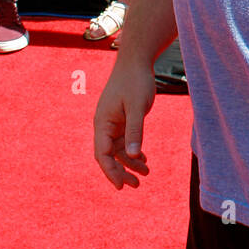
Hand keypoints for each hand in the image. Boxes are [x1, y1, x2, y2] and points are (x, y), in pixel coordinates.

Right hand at [94, 56, 154, 189]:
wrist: (136, 61)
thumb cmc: (136, 81)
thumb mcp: (138, 107)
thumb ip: (135, 130)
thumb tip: (131, 155)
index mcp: (102, 123)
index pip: (102, 154)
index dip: (110, 172)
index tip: (120, 187)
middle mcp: (104, 124)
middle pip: (108, 155)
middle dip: (120, 171)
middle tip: (136, 186)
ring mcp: (112, 121)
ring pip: (118, 149)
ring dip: (130, 162)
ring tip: (146, 174)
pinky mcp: (121, 118)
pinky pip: (124, 140)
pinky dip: (133, 150)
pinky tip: (143, 158)